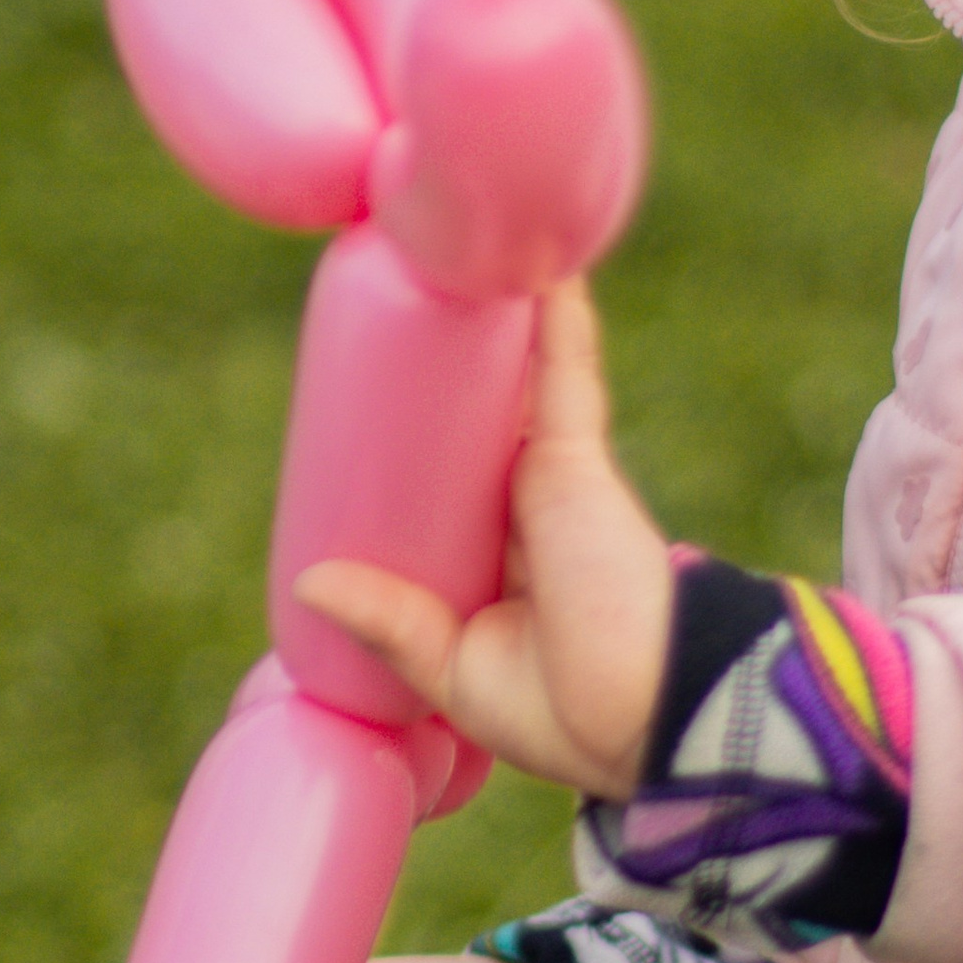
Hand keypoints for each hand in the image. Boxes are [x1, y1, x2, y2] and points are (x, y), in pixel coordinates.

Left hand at [295, 275, 671, 796]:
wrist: (651, 710)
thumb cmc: (566, 711)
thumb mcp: (455, 672)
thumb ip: (392, 627)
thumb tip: (311, 582)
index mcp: (499, 555)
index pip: (446, 476)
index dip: (409, 438)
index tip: (357, 405)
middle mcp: (525, 503)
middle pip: (474, 414)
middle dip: (437, 366)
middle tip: (385, 308)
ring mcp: (553, 472)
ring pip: (513, 379)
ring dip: (488, 320)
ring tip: (444, 251)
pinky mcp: (574, 456)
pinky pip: (561, 367)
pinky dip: (553, 312)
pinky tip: (529, 254)